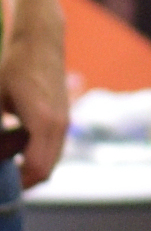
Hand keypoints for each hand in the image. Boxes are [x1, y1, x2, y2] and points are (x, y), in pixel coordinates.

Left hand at [0, 4, 65, 187]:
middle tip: (1, 182)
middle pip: (46, 170)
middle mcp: (60, 126)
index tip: (1, 187)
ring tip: (5, 163)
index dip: (18, 184)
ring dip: (30, 167)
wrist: (41, 43)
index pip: (36, 168)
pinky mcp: (64, 119)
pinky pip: (52, 148)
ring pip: (51, 161)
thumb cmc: (14, 67)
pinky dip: (36, 155)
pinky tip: (14, 146)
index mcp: (43, 123)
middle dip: (24, 180)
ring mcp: (65, 123)